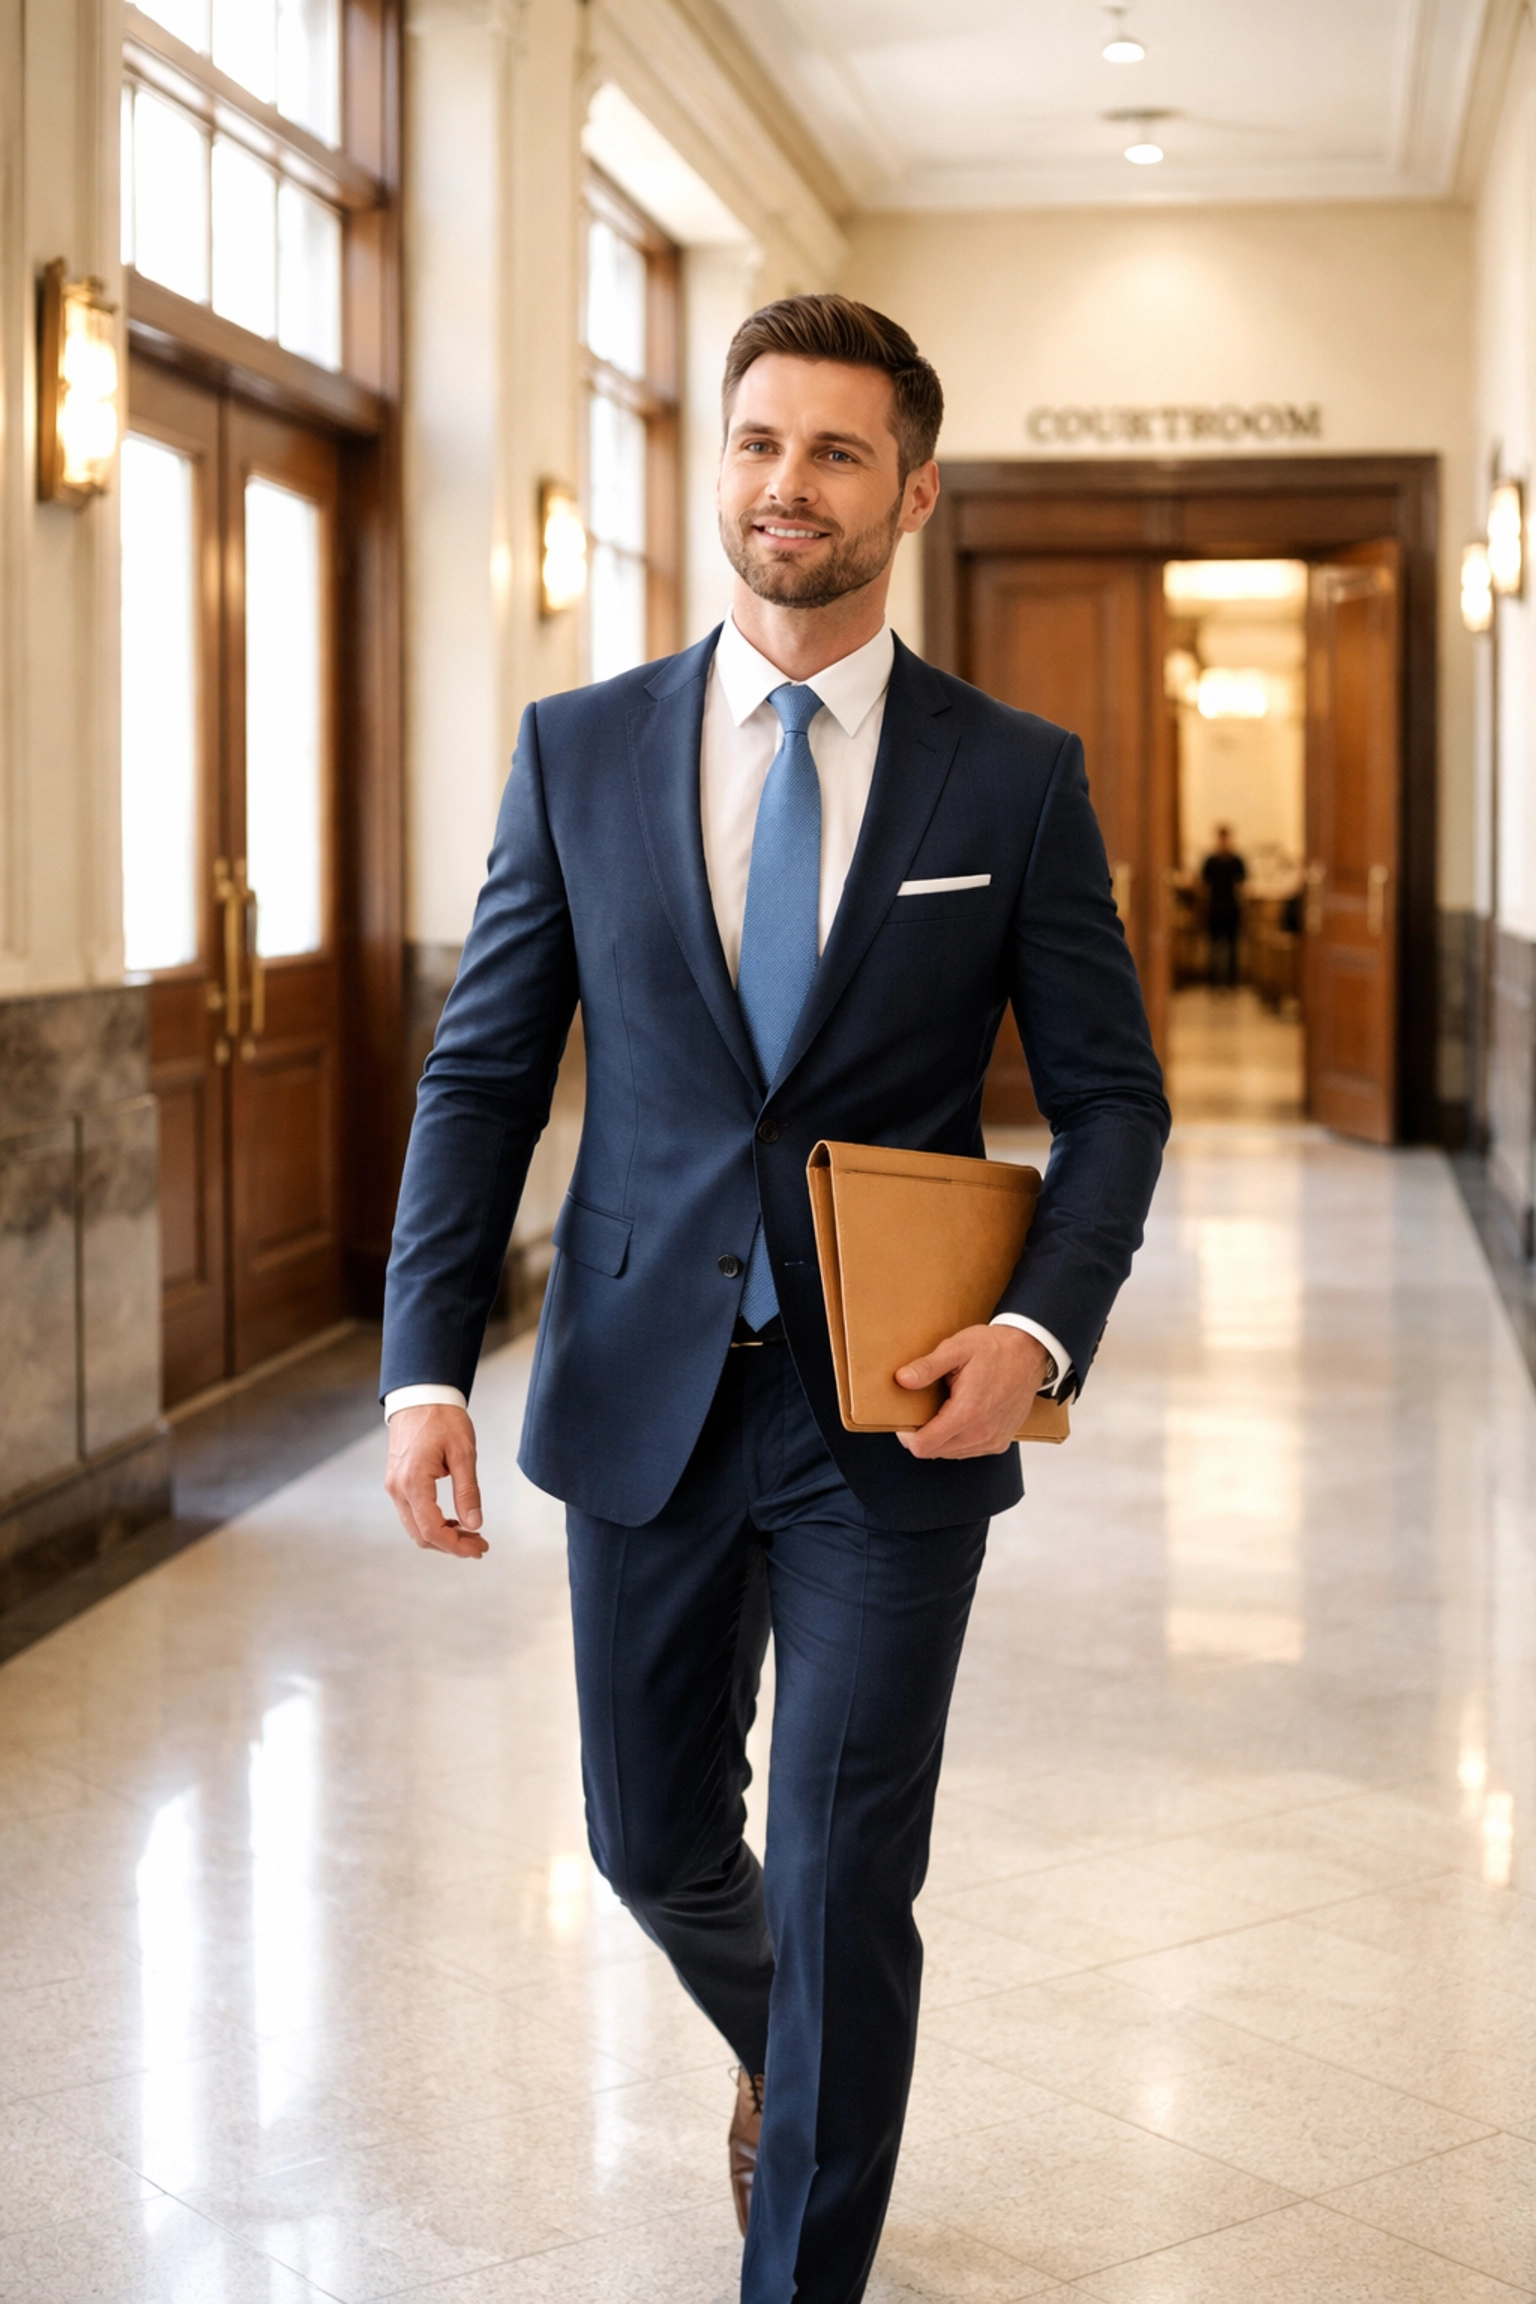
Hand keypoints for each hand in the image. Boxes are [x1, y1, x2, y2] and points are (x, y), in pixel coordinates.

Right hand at [385, 1405, 488, 1556]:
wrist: (420, 1396)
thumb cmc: (443, 1419)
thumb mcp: (463, 1453)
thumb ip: (467, 1491)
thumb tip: (474, 1524)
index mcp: (413, 1481)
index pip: (432, 1529)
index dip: (456, 1546)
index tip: (479, 1549)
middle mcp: (397, 1488)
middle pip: (421, 1535)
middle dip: (451, 1545)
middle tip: (481, 1545)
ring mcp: (394, 1486)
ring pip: (415, 1527)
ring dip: (442, 1536)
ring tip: (471, 1534)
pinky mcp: (396, 1483)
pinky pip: (412, 1514)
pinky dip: (432, 1524)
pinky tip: (454, 1521)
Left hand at [894, 1325, 1050, 1458]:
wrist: (1030, 1351)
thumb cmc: (994, 1348)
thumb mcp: (956, 1349)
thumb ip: (927, 1367)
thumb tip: (902, 1380)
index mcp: (967, 1413)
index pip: (924, 1446)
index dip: (907, 1436)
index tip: (905, 1419)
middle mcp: (982, 1433)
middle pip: (934, 1452)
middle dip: (922, 1434)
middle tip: (923, 1408)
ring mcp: (993, 1440)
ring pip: (950, 1453)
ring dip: (940, 1437)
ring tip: (944, 1409)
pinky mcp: (1000, 1442)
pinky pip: (968, 1451)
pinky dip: (957, 1439)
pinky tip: (960, 1416)